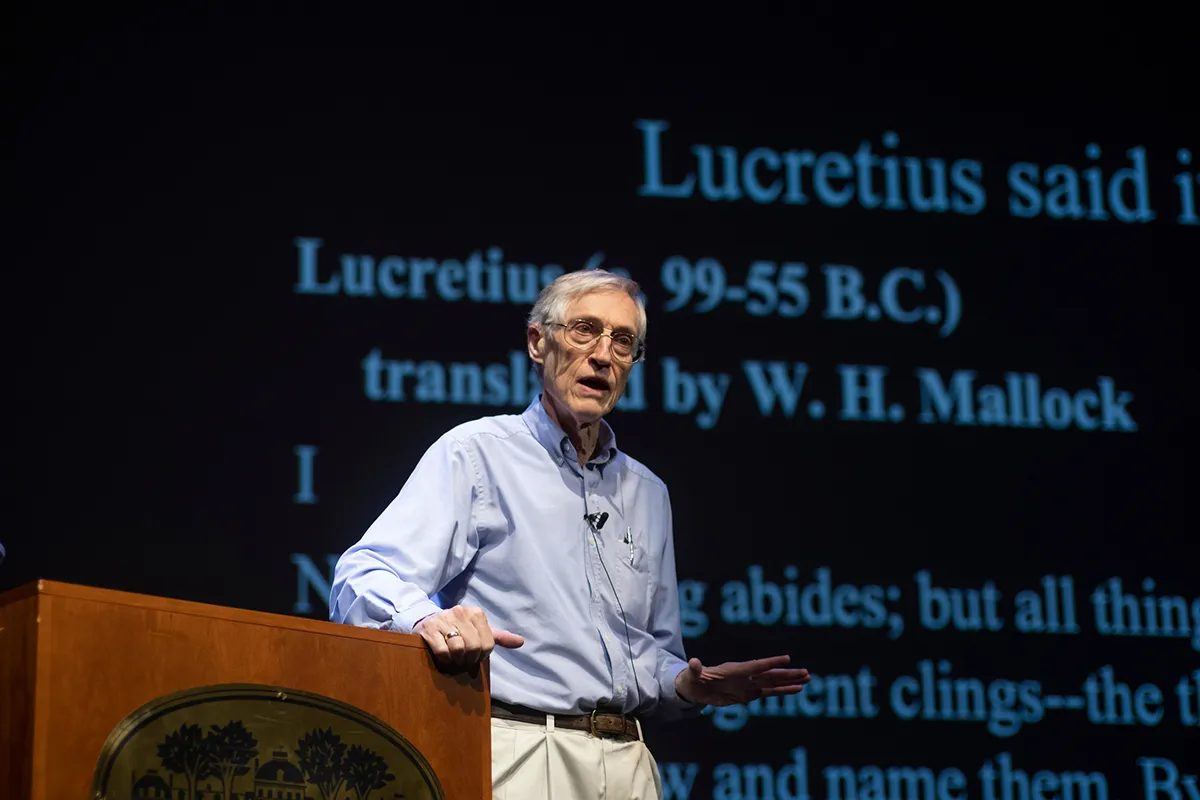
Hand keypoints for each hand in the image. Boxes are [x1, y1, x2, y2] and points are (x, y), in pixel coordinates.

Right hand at [412, 606, 524, 671]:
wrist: (429, 622)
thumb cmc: (458, 629)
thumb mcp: (479, 631)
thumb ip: (499, 637)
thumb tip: (521, 642)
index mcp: (476, 613)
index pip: (488, 643)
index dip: (482, 655)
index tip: (476, 656)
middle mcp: (461, 612)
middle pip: (473, 647)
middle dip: (469, 659)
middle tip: (464, 660)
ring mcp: (444, 619)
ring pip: (458, 649)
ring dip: (457, 660)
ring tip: (455, 659)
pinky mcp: (429, 629)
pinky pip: (442, 651)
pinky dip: (445, 659)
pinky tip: (444, 658)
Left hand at [674, 655, 810, 706]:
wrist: (696, 688)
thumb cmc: (693, 679)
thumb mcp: (692, 674)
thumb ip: (694, 669)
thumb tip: (693, 662)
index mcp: (735, 670)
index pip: (757, 666)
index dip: (771, 663)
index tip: (787, 658)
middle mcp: (745, 676)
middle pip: (770, 674)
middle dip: (788, 674)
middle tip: (806, 672)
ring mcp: (748, 684)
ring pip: (773, 683)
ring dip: (789, 682)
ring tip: (807, 679)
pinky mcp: (748, 694)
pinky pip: (769, 692)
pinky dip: (782, 691)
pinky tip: (796, 689)